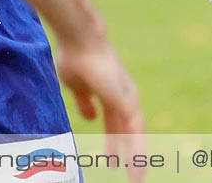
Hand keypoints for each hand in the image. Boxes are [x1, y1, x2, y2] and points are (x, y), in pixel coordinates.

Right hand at [56, 39, 149, 178]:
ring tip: (136, 179)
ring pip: (133, 135)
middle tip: (127, 172)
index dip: (112, 141)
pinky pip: (136, 134)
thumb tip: (90, 118)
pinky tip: (134, 168)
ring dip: (135, 158)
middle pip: (126, 131)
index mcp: (108, 92)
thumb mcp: (76, 86)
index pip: (114, 123)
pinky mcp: (129, 103)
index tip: (110, 158)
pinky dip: (137, 152)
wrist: (80, 41)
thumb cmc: (74, 57)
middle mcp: (122, 96)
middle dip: (124, 151)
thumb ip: (84, 102)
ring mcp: (127, 100)